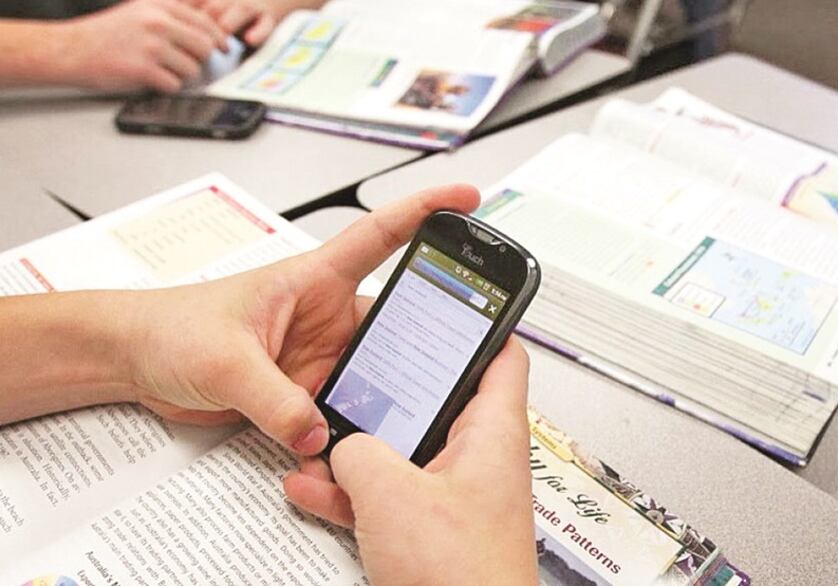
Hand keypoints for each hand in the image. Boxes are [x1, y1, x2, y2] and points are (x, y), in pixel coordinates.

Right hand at [58, 0, 227, 91]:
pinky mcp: (143, 70)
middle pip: (204, 47)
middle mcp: (157, 22)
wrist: (70, 49)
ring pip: (191, 68)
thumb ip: (171, 15)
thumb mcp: (139, 11)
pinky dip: (166, 87)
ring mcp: (150, 46)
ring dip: (181, 75)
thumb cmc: (106, 33)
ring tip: (161, 70)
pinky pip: (174, 85)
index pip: (205, 22)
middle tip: (189, 63)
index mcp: (159, 5)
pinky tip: (151, 80)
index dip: (218, 38)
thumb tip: (208, 28)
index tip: (223, 47)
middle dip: (200, 59)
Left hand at [123, 185, 479, 454]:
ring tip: (401, 421)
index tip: (466, 199)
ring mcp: (317, 355)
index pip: (380, 236)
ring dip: (384, 397)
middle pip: (393, 323)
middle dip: (424, 342)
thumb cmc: (170, 327)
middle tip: (454, 366)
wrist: (134, 360)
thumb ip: (274, 398)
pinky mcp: (303, 390)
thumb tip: (318, 432)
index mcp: (312, 278)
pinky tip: (354, 448)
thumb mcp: (224, 359)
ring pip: (373, 374)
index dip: (425, 212)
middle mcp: (324, 315)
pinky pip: (342, 409)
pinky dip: (350, 430)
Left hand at [163, 0, 277, 45]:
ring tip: (218, 46)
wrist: (260, 5)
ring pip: (241, 9)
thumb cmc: (222, 5)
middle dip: (205, 26)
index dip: (186, 13)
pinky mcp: (270, 17)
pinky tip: (249, 40)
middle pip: (217, 3)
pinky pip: (266, 24)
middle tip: (195, 44)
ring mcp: (255, 0)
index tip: (178, 30)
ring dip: (227, 28)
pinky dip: (258, 32)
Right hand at [282, 339, 538, 585]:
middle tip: (350, 372)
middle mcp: (477, 459)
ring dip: (355, 447)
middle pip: (433, 402)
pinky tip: (310, 488)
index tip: (442, 304)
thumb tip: (342, 446)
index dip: (475, 325)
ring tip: (314, 437)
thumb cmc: (464, 578)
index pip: (501, 355)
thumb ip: (359, 453)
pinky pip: (386, 496)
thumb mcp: (392, 495)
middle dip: (384, 393)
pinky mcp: (429, 533)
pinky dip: (351, 493)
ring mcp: (451, 497)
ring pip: (401, 451)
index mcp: (492, 433)